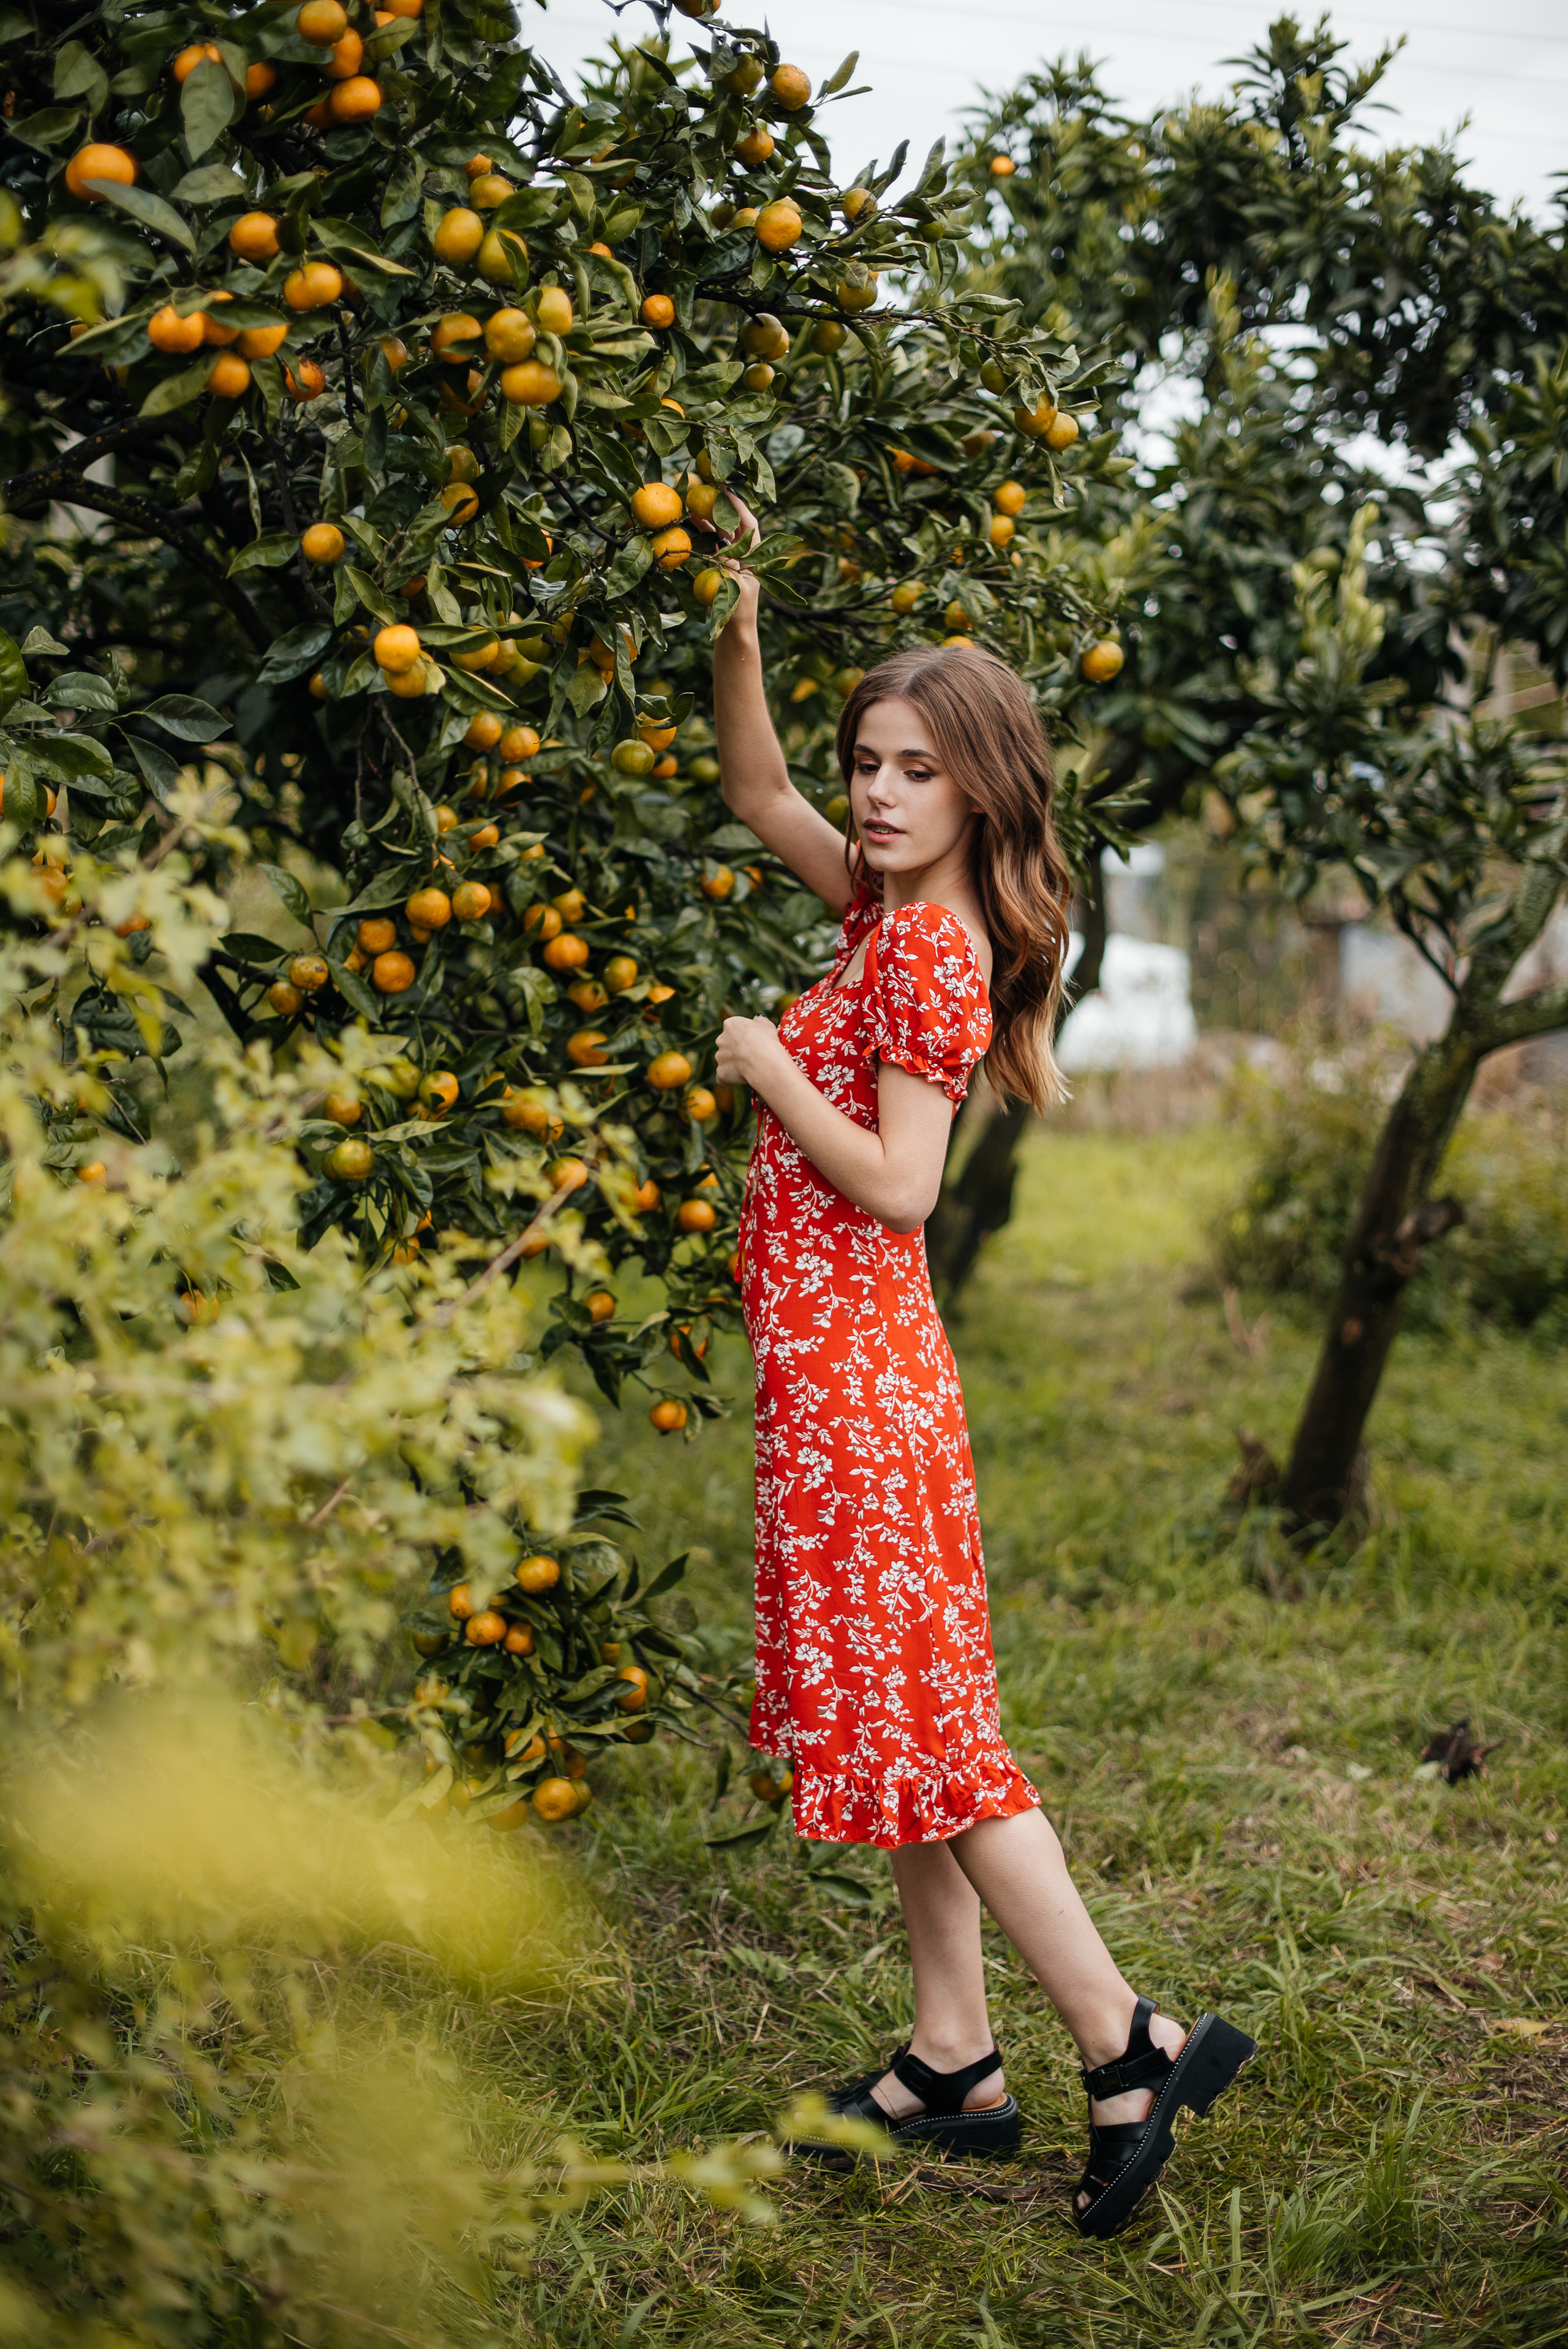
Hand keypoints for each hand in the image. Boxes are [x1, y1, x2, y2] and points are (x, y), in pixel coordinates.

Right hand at [695, 487, 761, 628]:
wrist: (734, 635)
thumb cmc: (739, 613)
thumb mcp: (735, 587)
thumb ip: (728, 566)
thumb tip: (719, 546)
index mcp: (755, 557)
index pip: (749, 524)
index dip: (738, 505)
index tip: (725, 489)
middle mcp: (744, 555)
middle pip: (732, 525)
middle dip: (719, 507)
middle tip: (705, 490)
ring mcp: (730, 561)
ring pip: (719, 534)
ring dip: (707, 519)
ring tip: (693, 504)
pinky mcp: (718, 569)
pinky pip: (709, 547)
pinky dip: (700, 535)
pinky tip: (689, 524)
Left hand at [715, 1012, 781, 1085]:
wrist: (762, 1059)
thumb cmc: (766, 1040)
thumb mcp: (767, 1025)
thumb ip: (760, 1021)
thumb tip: (758, 1019)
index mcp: (730, 1025)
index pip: (734, 1029)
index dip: (745, 1036)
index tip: (755, 1041)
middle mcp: (721, 1039)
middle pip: (727, 1045)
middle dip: (736, 1050)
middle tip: (752, 1056)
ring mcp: (719, 1057)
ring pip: (725, 1061)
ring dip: (734, 1064)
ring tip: (750, 1068)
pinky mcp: (721, 1072)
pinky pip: (723, 1077)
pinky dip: (729, 1079)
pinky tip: (740, 1079)